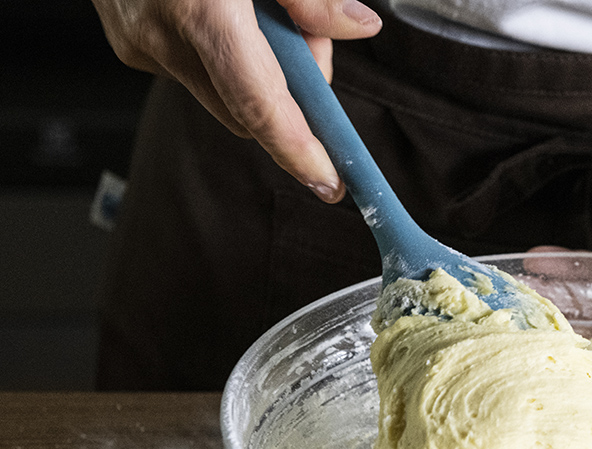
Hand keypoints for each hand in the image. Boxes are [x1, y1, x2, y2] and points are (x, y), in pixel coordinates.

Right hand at [91, 0, 381, 201]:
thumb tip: (358, 28)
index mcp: (201, 10)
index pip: (260, 107)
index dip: (299, 151)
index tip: (330, 182)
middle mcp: (163, 35)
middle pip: (248, 110)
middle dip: (290, 95)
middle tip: (310, 40)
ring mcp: (138, 43)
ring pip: (222, 93)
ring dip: (257, 73)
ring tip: (260, 14)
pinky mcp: (126, 42)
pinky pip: (192, 70)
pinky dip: (223, 56)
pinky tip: (221, 11)